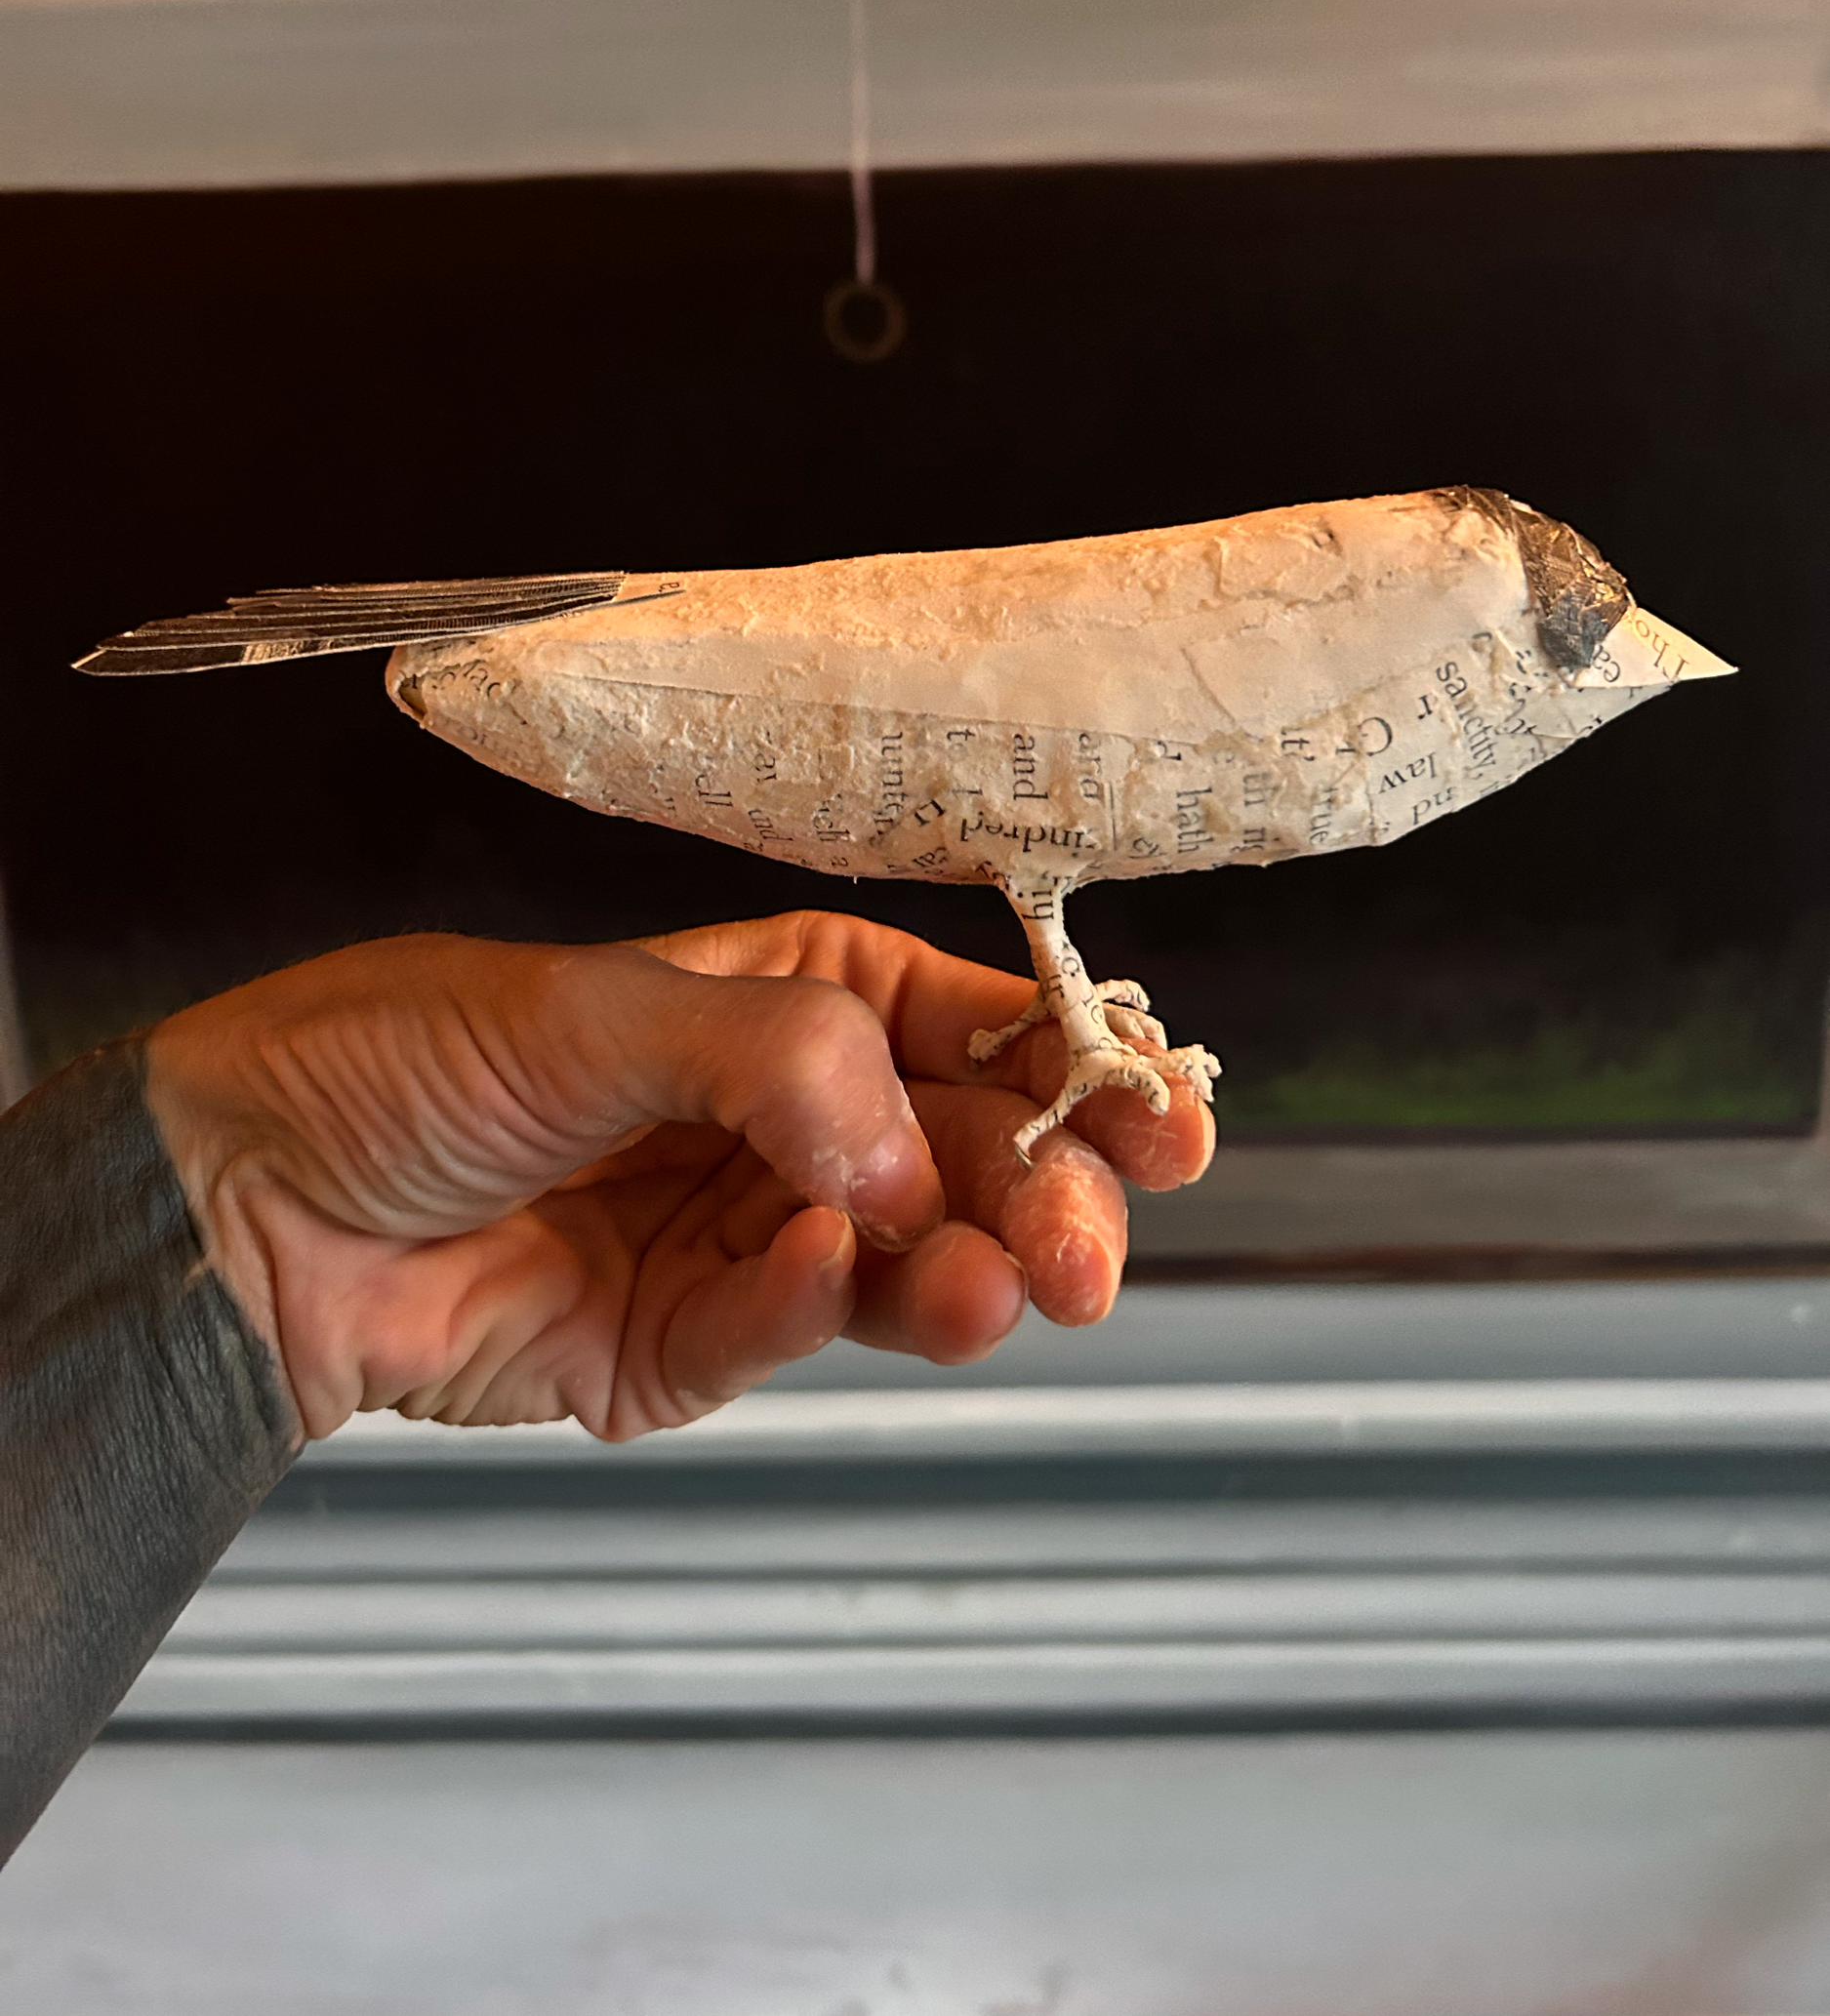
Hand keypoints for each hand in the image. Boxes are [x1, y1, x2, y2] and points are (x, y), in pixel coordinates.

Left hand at [145, 912, 1213, 1443]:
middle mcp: (780, 1121)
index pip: (959, 1026)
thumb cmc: (406, 1057)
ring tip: (1010, 1290)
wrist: (247, 1201)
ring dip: (965, 1276)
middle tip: (1091, 1244)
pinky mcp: (678, 1348)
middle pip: (959, 1158)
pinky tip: (817, 1277)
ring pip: (900, 1265)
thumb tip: (903, 1149)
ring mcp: (737, 1237)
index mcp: (782, 1003)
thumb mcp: (597, 1009)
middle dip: (1044, 1196)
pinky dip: (807, 1311)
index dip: (1067, 1065)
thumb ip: (776, 1061)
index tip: (1157, 1110)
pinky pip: (776, 1333)